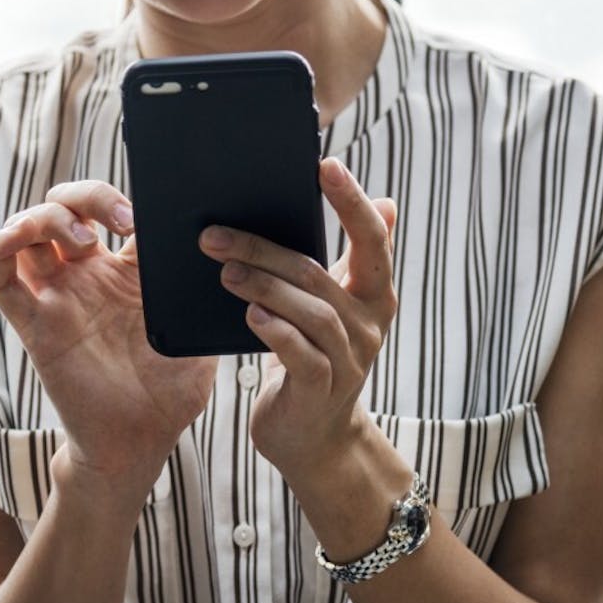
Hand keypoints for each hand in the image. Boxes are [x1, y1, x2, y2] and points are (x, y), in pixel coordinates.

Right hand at [0, 182, 216, 510]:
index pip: (111, 212)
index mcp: (126, 274)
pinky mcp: (33, 324)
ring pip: (28, 231)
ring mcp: (57, 298)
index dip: (122, 198)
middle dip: (86, 196)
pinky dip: (2, 245)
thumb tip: (227, 254)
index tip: (149, 214)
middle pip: (65, 208)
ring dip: (47, 216)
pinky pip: (0, 276)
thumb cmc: (170, 393)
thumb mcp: (197, 334)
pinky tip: (23, 239)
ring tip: (83, 239)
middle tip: (121, 219)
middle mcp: (86, 279)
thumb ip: (202, 295)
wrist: (139, 442)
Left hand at [198, 158, 396, 482]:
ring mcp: (347, 360)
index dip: (351, 202)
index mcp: (373, 295)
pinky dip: (274, 330)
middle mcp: (368, 324)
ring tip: (223, 271)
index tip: (325, 165)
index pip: (373, 240)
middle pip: (318, 274)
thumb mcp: (338, 306)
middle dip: (265, 248)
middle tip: (216, 234)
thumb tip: (385, 202)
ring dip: (262, 286)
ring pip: (308, 312)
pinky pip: (299, 353)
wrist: (314, 437)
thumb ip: (352, 258)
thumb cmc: (318, 357)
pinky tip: (249, 315)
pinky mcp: (320, 390)